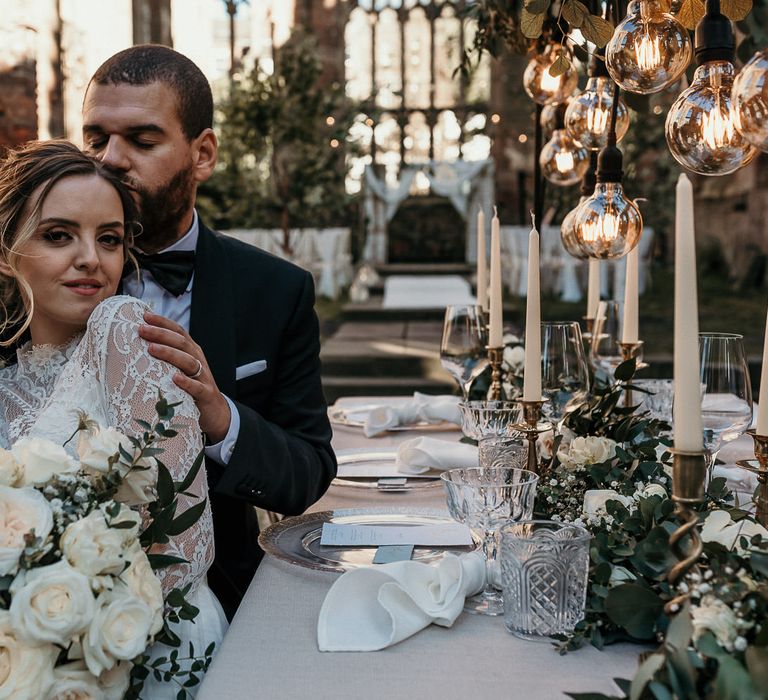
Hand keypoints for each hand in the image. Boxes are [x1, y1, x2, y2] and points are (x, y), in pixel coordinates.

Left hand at [139, 311, 230, 442]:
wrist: (215, 411)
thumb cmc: (191, 388)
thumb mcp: (180, 369)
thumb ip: (166, 358)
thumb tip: (137, 346)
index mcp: (192, 352)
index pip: (178, 331)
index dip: (163, 322)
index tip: (145, 316)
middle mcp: (198, 360)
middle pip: (181, 343)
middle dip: (161, 334)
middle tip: (142, 329)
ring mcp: (203, 377)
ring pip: (189, 361)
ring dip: (170, 353)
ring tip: (152, 349)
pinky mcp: (206, 394)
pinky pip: (197, 387)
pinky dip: (187, 382)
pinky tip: (175, 378)